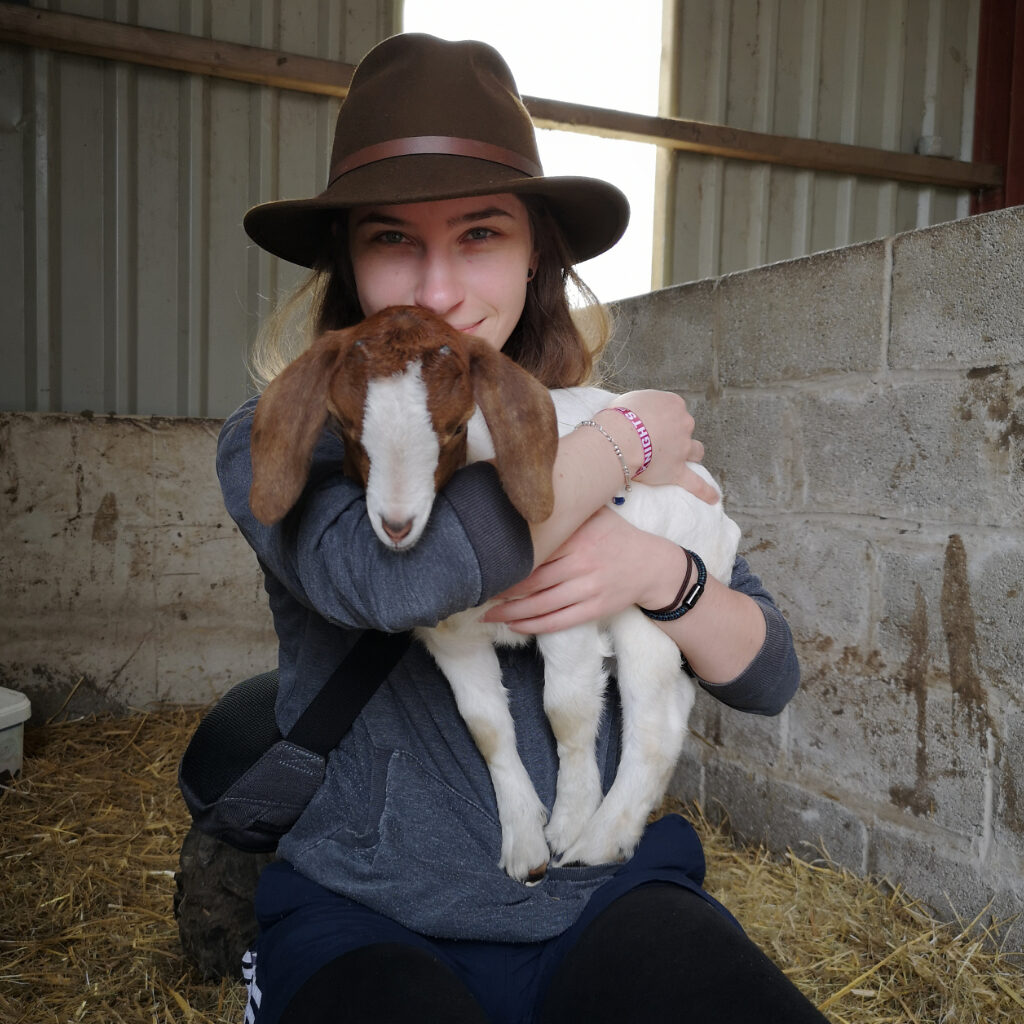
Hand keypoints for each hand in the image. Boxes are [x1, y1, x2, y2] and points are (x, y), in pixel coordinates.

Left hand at [483, 508, 686, 633]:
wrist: (653, 566)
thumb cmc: (617, 537)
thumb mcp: (594, 516)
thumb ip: (566, 511)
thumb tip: (526, 497)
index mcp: (578, 537)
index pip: (534, 551)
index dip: (506, 562)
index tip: (483, 564)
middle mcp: (582, 563)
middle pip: (532, 581)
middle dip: (501, 590)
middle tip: (477, 592)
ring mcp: (589, 588)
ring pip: (541, 605)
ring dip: (510, 613)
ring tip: (488, 615)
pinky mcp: (595, 609)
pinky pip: (558, 621)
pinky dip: (533, 625)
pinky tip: (514, 626)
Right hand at [599, 391, 716, 503]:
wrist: (618, 438)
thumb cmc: (619, 418)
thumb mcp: (630, 400)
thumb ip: (640, 405)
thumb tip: (636, 412)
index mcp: (672, 404)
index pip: (675, 408)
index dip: (664, 417)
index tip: (652, 422)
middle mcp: (683, 423)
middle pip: (685, 429)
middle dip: (676, 434)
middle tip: (658, 441)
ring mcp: (682, 448)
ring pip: (696, 451)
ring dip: (691, 455)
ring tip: (683, 460)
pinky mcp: (677, 470)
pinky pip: (696, 483)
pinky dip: (705, 491)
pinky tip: (713, 498)